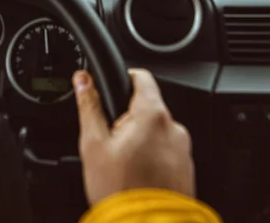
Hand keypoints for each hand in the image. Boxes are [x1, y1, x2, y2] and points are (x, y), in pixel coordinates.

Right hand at [73, 68, 194, 204]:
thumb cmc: (121, 191)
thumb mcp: (94, 145)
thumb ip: (89, 107)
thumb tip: (83, 80)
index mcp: (152, 115)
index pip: (142, 77)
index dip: (124, 79)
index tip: (112, 91)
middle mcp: (174, 128)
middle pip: (147, 109)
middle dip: (128, 121)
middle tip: (112, 144)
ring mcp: (183, 150)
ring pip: (157, 133)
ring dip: (141, 142)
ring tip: (125, 167)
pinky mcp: (186, 169)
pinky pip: (167, 154)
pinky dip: (153, 160)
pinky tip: (138, 177)